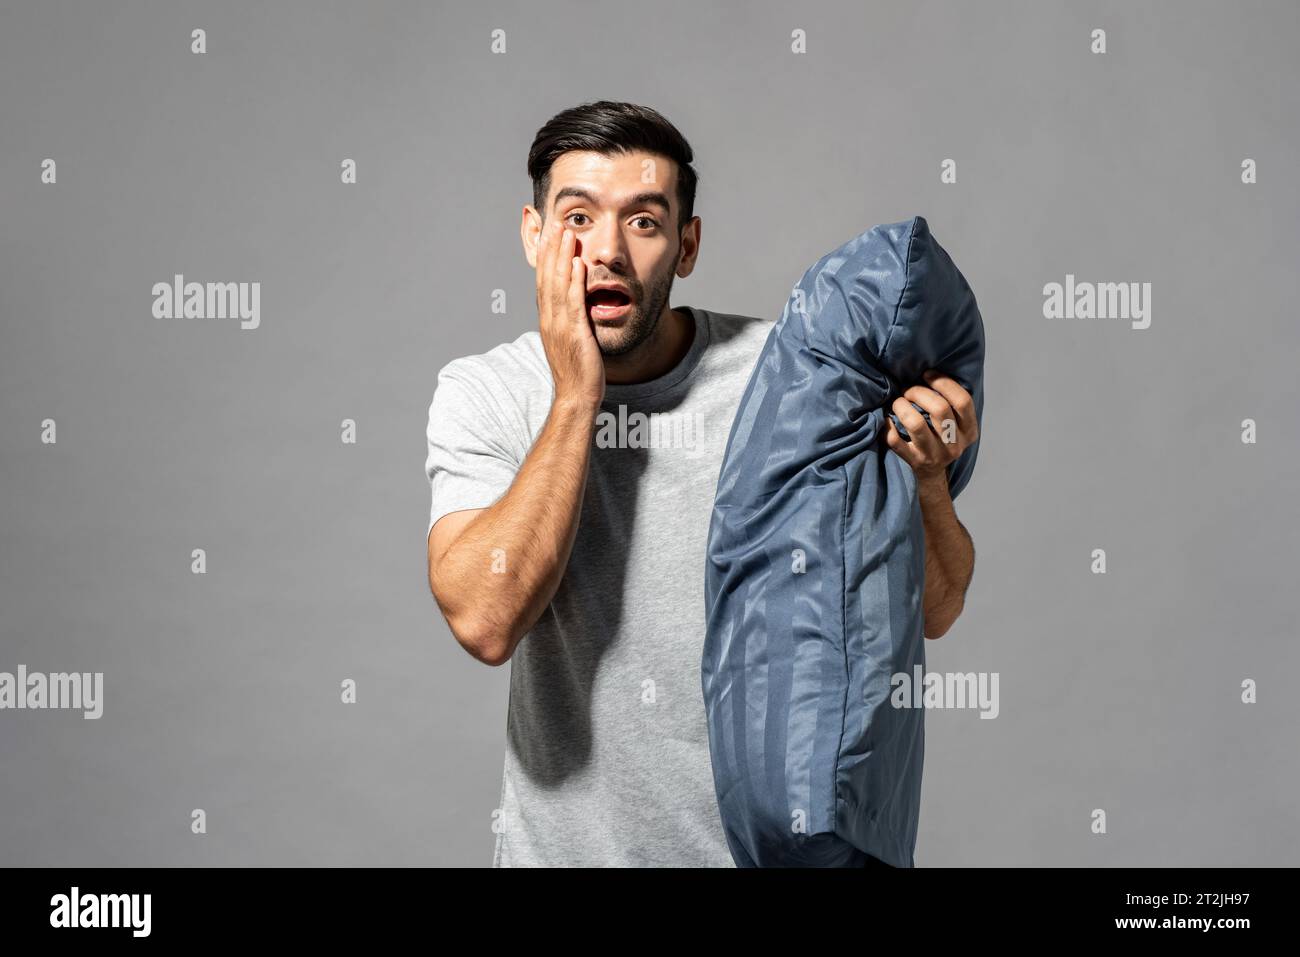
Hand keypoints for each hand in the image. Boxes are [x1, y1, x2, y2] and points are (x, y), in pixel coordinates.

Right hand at [535, 217, 604, 408]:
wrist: (576, 397)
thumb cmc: (578, 371)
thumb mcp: (571, 339)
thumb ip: (572, 319)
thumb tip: (577, 302)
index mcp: (548, 320)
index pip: (543, 281)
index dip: (546, 256)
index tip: (550, 234)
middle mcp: (549, 320)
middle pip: (547, 277)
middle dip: (552, 249)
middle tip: (557, 223)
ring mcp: (560, 327)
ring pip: (558, 285)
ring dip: (562, 257)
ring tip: (568, 233)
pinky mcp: (574, 335)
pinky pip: (573, 303)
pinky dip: (575, 282)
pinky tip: (578, 264)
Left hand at [884, 370, 978, 481]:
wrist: (932, 475)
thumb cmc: (942, 439)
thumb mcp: (957, 425)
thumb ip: (952, 404)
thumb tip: (930, 373)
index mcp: (969, 431)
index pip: (963, 401)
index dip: (944, 383)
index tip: (928, 374)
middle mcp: (954, 445)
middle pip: (939, 409)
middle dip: (919, 392)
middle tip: (909, 390)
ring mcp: (933, 455)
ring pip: (916, 423)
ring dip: (902, 406)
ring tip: (898, 402)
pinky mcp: (913, 462)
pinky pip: (895, 440)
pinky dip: (888, 425)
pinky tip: (888, 418)